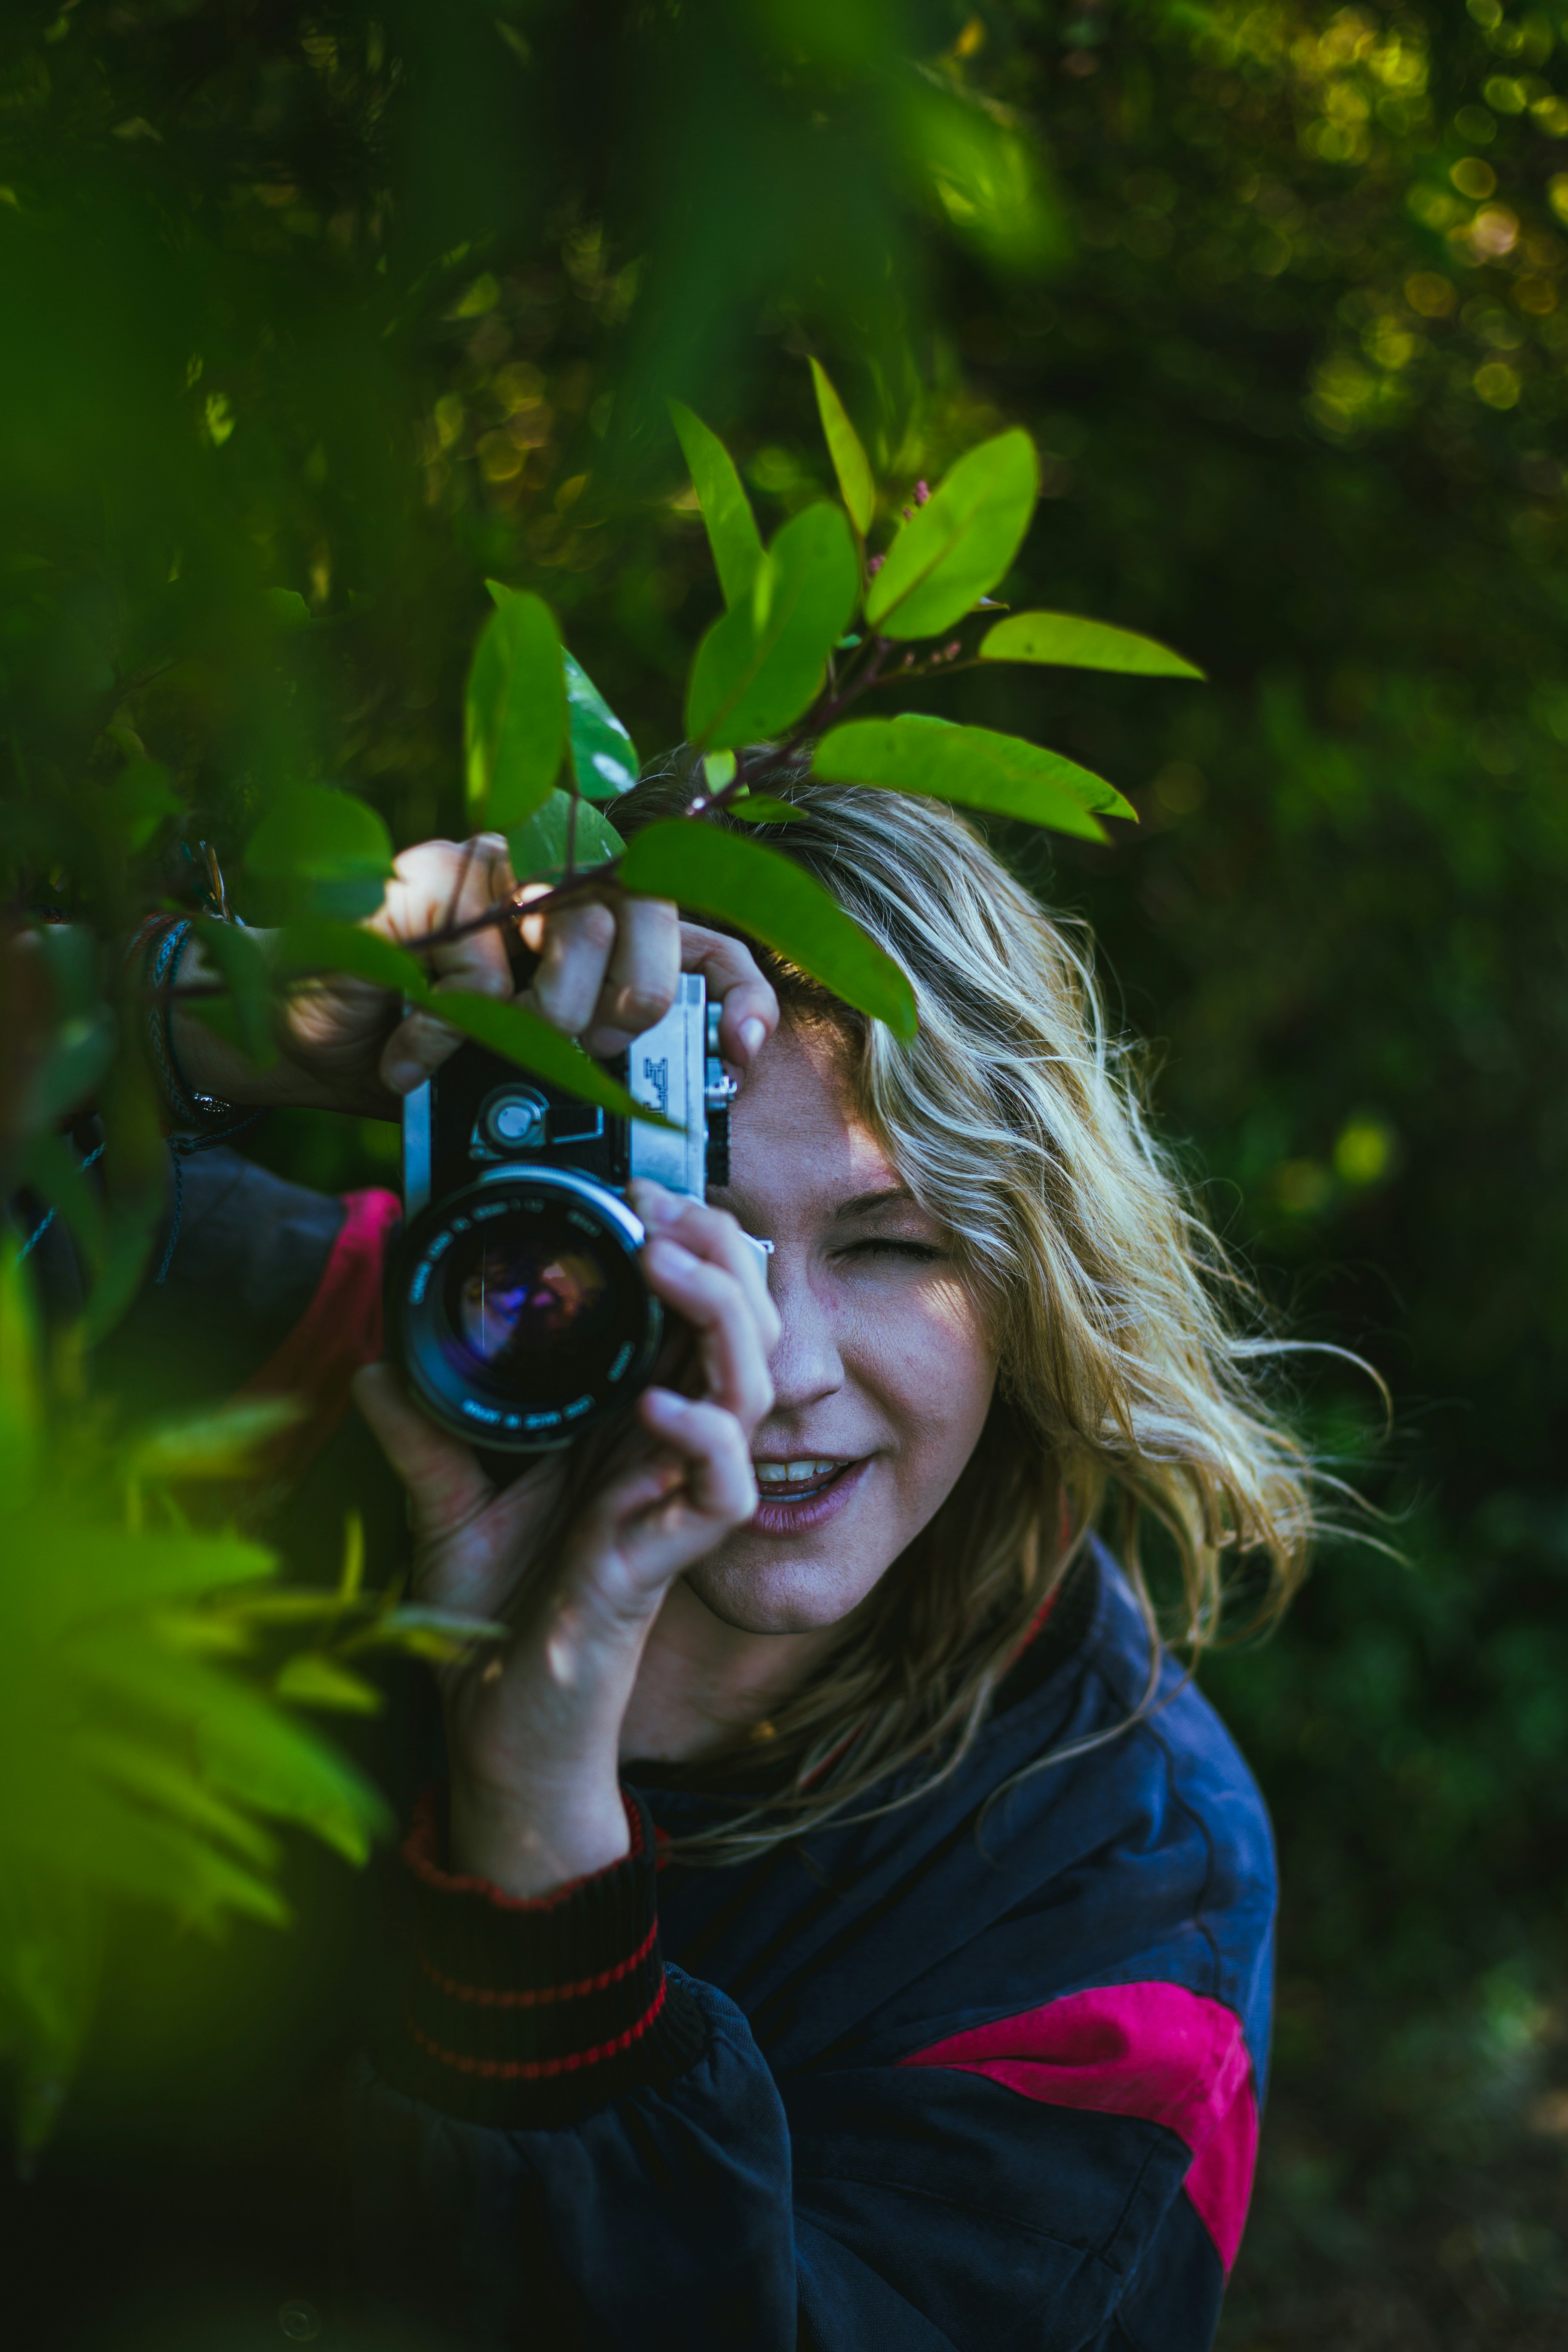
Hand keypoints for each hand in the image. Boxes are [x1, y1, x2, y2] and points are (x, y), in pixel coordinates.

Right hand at [170, 833, 779, 1115]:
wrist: (309, 1043)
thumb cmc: (434, 1061)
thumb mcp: (539, 1080)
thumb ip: (611, 1069)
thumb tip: (694, 1096)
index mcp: (607, 937)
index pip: (708, 944)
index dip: (741, 996)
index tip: (741, 1054)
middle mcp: (564, 888)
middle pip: (655, 923)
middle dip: (622, 1013)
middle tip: (565, 1052)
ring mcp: (501, 874)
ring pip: (581, 933)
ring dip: (532, 1027)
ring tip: (476, 1053)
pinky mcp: (434, 876)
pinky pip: (479, 963)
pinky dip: (441, 1037)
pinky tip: (408, 1056)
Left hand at [353, 1184, 779, 1897]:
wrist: (496, 1729)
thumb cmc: (489, 1624)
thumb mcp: (444, 1506)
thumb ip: (423, 1434)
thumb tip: (374, 1361)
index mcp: (626, 1427)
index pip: (688, 1315)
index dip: (683, 1245)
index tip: (636, 1192)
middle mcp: (664, 1454)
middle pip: (744, 1333)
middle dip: (719, 1258)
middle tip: (663, 1211)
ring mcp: (675, 1503)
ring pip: (752, 1391)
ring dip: (720, 1317)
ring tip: (665, 1266)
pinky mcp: (670, 1560)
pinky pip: (726, 1492)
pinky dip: (702, 1441)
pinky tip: (658, 1407)